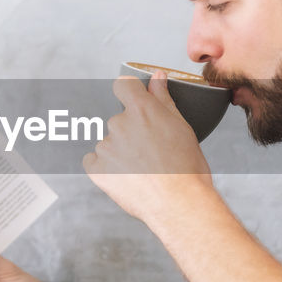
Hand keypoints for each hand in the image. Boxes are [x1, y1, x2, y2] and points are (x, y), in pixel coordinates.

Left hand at [82, 71, 212, 223]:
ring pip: (109, 143)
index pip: (123, 85)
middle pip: (119, 120)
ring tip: (143, 171)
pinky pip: (94, 162)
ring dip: (121, 152)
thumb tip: (157, 78)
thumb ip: (163, 98)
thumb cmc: (187, 167)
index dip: (129, 92)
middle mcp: (119, 124)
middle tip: (152, 152)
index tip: (134, 102)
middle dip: (132, 133)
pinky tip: (126, 177)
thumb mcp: (182, 127)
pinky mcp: (97, 169)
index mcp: (141, 109)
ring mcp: (106, 147)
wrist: (179, 203)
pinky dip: (105, 168)